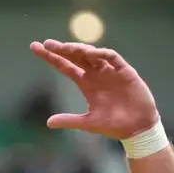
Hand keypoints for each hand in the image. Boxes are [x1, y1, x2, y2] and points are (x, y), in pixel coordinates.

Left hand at [30, 40, 158, 138]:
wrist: (137, 128)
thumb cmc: (113, 125)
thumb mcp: (87, 123)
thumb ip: (68, 120)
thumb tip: (48, 122)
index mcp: (86, 84)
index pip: (65, 67)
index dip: (52, 58)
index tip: (37, 48)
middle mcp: (96, 74)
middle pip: (75, 57)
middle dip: (62, 49)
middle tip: (47, 44)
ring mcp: (110, 71)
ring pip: (92, 54)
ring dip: (79, 50)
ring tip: (65, 48)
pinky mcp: (125, 72)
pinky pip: (112, 58)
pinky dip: (102, 54)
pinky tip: (91, 53)